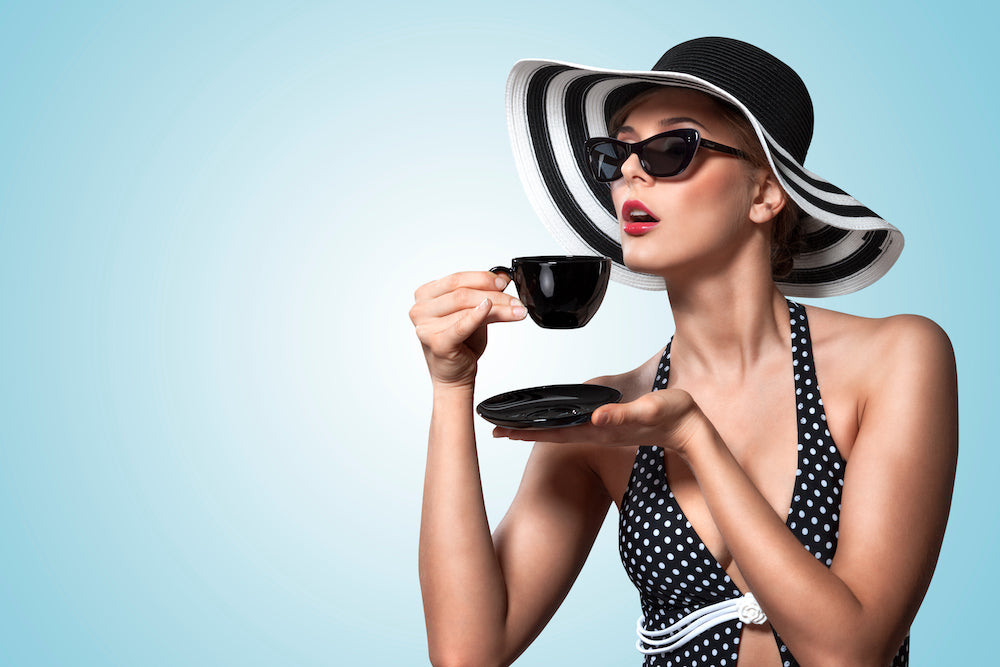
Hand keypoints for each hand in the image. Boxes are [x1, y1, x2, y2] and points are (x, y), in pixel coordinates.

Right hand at [410, 271, 527, 387]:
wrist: (454, 375)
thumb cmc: (461, 344)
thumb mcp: (474, 313)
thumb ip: (484, 295)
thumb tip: (502, 277)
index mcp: (425, 295)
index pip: (456, 279)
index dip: (482, 278)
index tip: (504, 282)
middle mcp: (420, 310)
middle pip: (462, 293)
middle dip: (494, 294)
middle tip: (515, 300)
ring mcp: (426, 327)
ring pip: (466, 307)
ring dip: (497, 308)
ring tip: (516, 311)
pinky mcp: (437, 343)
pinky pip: (461, 325)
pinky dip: (477, 316)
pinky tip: (490, 309)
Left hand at [493, 388, 706, 455]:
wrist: (691, 429)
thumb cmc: (673, 418)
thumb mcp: (648, 411)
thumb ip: (623, 416)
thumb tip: (595, 418)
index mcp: (600, 430)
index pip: (555, 432)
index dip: (528, 432)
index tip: (502, 432)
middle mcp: (596, 431)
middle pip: (551, 432)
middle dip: (523, 432)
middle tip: (494, 430)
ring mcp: (602, 429)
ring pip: (561, 429)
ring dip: (536, 427)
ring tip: (513, 426)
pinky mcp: (609, 423)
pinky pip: (575, 424)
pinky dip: (557, 422)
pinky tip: (549, 421)